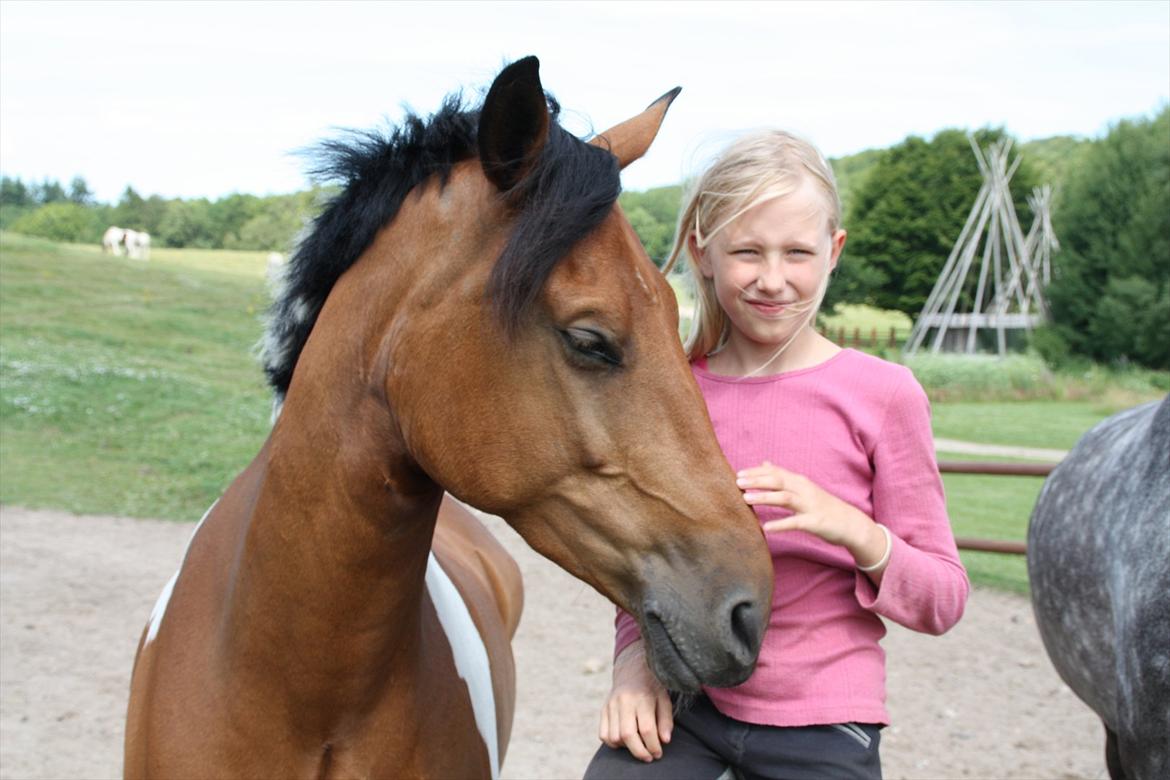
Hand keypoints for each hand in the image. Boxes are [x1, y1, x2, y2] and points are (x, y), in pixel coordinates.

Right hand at [598, 640, 672, 761]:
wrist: (632, 669)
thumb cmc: (652, 687)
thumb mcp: (664, 699)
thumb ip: (666, 720)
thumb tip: (665, 740)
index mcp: (642, 697)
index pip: (646, 729)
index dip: (653, 745)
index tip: (658, 753)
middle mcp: (624, 701)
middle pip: (628, 735)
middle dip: (639, 751)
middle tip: (648, 757)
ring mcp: (611, 705)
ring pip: (614, 737)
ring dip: (627, 748)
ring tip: (638, 746)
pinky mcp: (603, 709)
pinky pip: (603, 734)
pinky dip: (613, 743)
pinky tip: (625, 741)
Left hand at [736, 461, 888, 573]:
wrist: (850, 523)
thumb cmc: (823, 506)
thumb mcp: (803, 488)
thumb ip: (783, 476)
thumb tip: (764, 462)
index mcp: (799, 481)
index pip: (775, 472)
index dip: (756, 472)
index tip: (738, 473)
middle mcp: (804, 490)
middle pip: (778, 481)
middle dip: (756, 481)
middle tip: (737, 482)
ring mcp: (810, 505)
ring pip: (784, 498)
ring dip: (764, 497)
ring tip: (745, 499)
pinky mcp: (814, 522)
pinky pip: (795, 522)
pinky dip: (780, 524)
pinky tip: (765, 528)